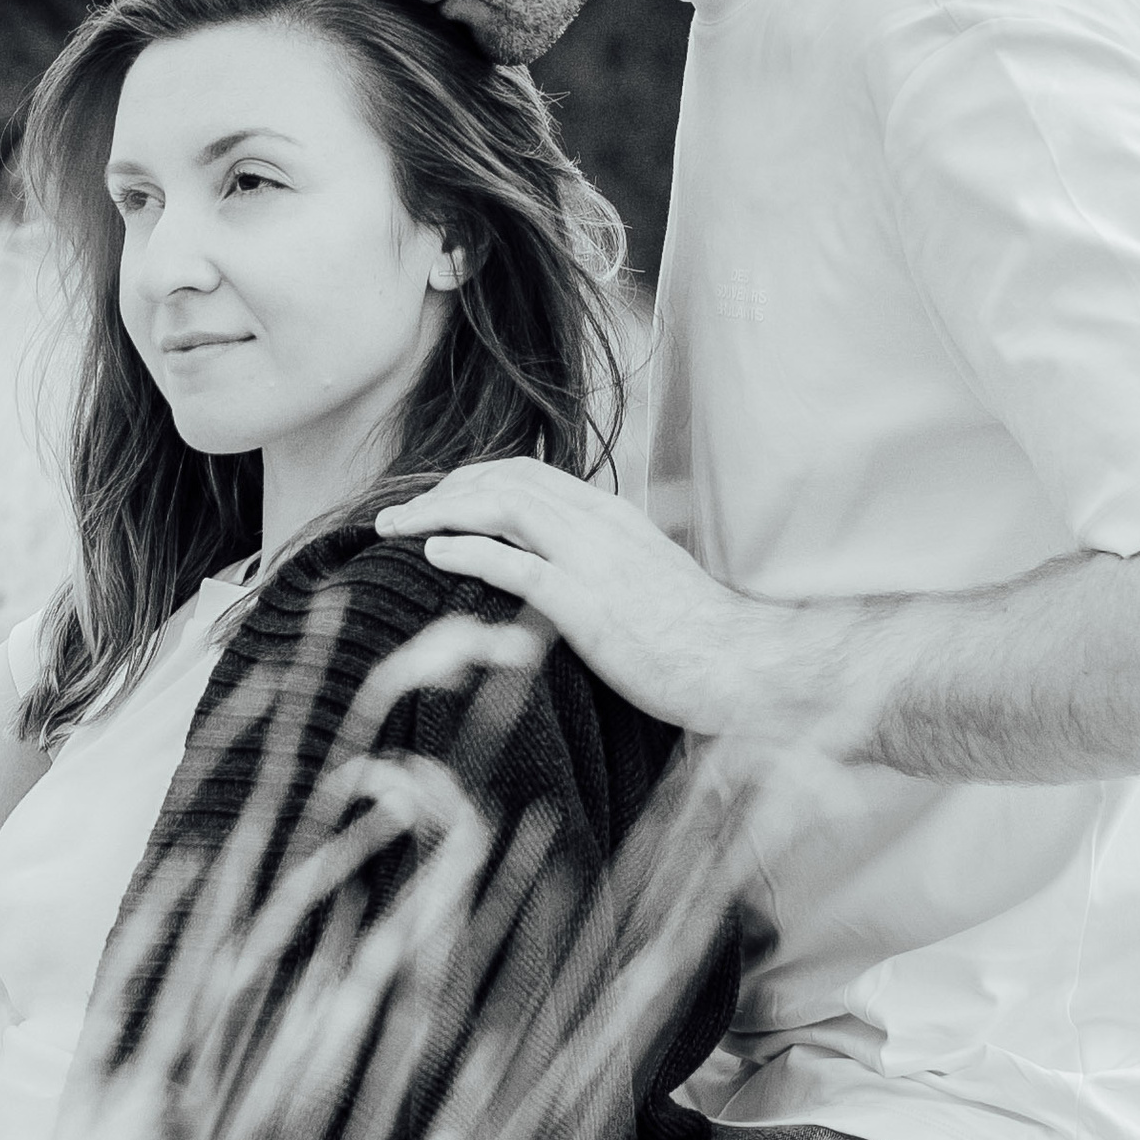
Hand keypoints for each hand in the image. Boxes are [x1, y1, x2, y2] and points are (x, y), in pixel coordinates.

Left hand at [376, 459, 832, 740]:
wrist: (742, 665)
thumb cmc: (695, 636)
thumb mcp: (647, 577)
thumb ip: (604, 558)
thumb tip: (558, 561)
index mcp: (611, 516)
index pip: (528, 474)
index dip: (473, 479)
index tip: (437, 499)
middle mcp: (598, 525)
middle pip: (504, 481)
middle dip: (443, 490)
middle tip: (400, 514)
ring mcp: (592, 561)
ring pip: (500, 508)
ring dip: (438, 511)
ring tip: (397, 528)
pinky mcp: (587, 604)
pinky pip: (513, 563)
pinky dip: (466, 550)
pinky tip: (432, 554)